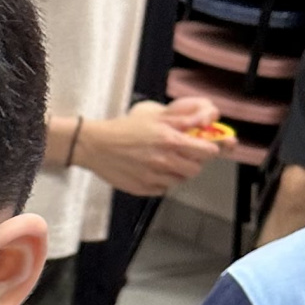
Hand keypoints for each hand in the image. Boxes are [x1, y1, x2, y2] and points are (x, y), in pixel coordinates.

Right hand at [81, 101, 218, 196]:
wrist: (96, 145)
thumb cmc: (125, 128)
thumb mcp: (156, 115)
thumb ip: (183, 118)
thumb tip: (206, 120)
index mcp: (170, 140)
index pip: (207, 152)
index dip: (208, 149)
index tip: (204, 146)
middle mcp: (164, 161)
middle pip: (195, 170)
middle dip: (193, 162)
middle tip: (183, 155)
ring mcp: (153, 177)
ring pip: (179, 181)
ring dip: (177, 172)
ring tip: (164, 162)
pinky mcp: (143, 188)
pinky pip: (162, 189)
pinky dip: (161, 182)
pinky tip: (151, 170)